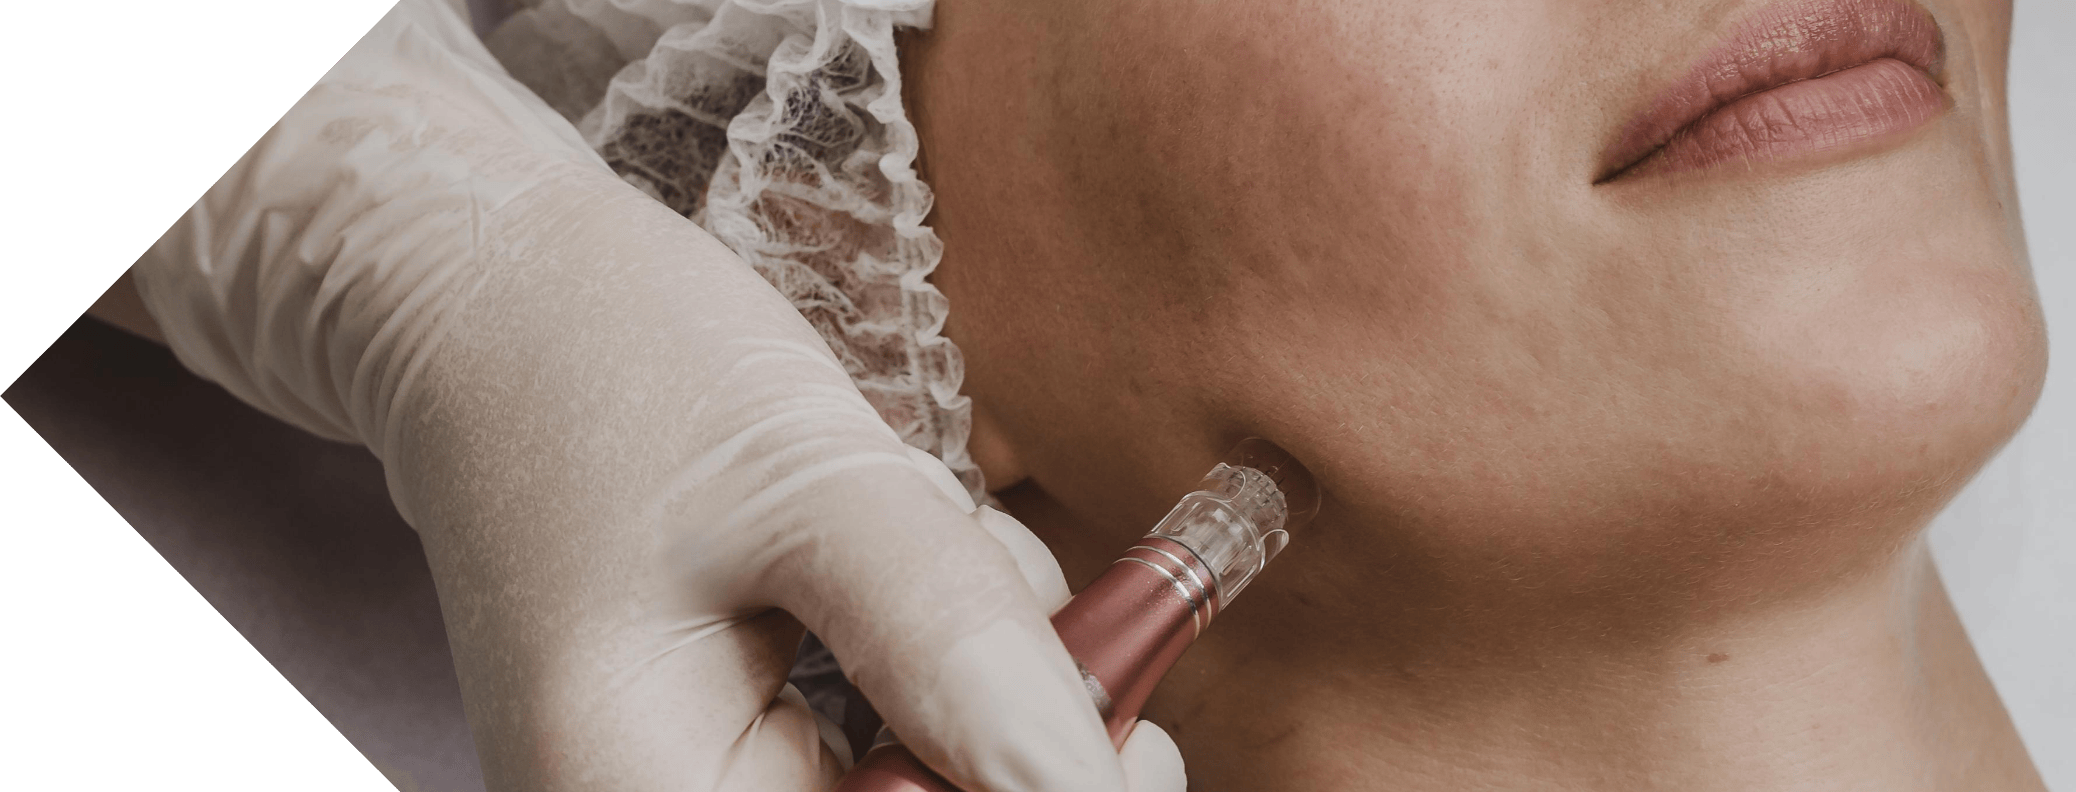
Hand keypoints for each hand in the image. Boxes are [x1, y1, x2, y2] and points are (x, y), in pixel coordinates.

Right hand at [131, 1, 1184, 789]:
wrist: (498, 311)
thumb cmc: (614, 365)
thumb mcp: (808, 484)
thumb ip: (953, 643)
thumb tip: (1089, 786)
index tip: (1130, 727)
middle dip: (1013, 736)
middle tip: (1064, 620)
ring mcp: (694, 788)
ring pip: (919, 784)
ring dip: (980, 685)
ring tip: (928, 541)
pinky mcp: (730, 752)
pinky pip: (888, 748)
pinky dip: (935, 663)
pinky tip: (899, 559)